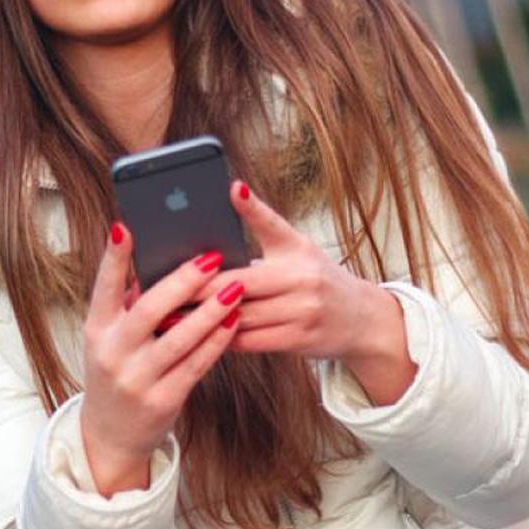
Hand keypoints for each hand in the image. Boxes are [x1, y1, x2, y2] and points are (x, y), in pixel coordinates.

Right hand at [79, 222, 243, 496]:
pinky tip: (233, 321)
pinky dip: (216, 341)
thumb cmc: (118, 370)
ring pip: (179, 339)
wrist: (110, 435)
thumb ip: (129, 306)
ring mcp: (136, 379)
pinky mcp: (162, 400)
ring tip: (235, 288)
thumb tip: (163, 263)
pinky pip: (196, 365)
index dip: (113, 258)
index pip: (102, 287)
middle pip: (149, 310)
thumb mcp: (110, 338)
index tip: (126, 227)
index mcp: (96, 329)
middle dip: (182, 282)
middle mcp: (111, 353)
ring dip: (210, 311)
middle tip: (211, 258)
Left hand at [189, 180, 400, 360]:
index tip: (233, 187)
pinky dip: (224, 338)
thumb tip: (224, 211)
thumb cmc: (317, 279)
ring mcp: (303, 310)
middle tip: (166, 288)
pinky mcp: (300, 340)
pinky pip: (251, 341)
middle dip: (199, 288)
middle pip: (239, 282)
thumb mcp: (297, 249)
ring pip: (241, 315)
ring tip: (171, 316)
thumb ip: (262, 233)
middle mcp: (303, 278)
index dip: (251, 206)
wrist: (362, 320)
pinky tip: (202, 336)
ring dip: (205, 318)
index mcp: (297, 249)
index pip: (271, 224)